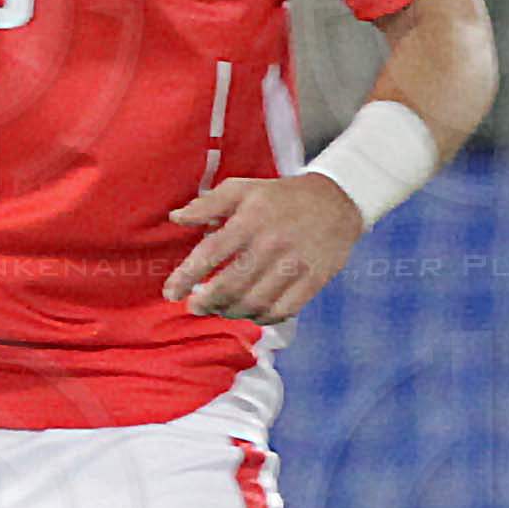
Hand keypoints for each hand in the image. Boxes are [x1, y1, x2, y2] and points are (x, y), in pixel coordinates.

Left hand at [167, 172, 365, 323]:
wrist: (337, 201)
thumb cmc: (281, 196)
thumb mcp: (244, 189)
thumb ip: (208, 204)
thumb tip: (175, 218)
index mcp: (250, 220)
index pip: (210, 254)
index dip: (185, 278)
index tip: (171, 293)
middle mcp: (271, 244)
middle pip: (230, 286)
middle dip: (205, 303)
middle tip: (195, 307)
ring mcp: (295, 265)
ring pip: (255, 303)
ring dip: (230, 312)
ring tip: (219, 310)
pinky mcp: (314, 280)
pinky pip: (283, 310)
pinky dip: (262, 318)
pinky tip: (251, 313)